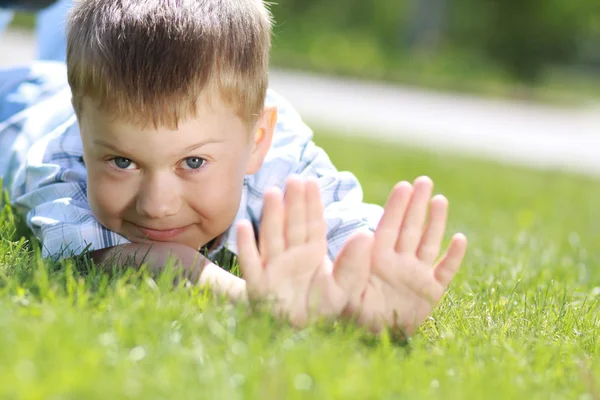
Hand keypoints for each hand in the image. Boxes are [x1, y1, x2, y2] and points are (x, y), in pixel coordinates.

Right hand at [236, 177, 366, 326]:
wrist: (297, 334)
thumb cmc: (319, 309)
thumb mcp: (343, 290)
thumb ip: (353, 264)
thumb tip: (366, 234)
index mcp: (312, 253)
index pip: (312, 223)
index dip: (311, 203)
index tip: (311, 182)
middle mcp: (291, 255)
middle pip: (291, 224)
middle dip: (292, 201)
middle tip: (294, 178)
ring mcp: (273, 267)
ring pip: (272, 236)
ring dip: (271, 216)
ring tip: (272, 193)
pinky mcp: (258, 284)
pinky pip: (251, 262)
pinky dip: (246, 246)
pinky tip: (244, 227)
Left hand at [339, 176, 466, 336]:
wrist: (375, 341)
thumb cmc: (356, 318)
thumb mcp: (346, 293)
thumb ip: (352, 267)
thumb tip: (363, 235)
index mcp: (378, 260)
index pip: (389, 227)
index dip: (396, 206)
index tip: (404, 185)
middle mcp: (399, 263)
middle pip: (410, 228)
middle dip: (417, 205)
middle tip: (424, 181)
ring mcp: (416, 275)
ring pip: (428, 243)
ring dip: (435, 222)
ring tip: (439, 200)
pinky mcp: (431, 292)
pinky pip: (445, 271)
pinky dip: (454, 256)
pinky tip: (460, 239)